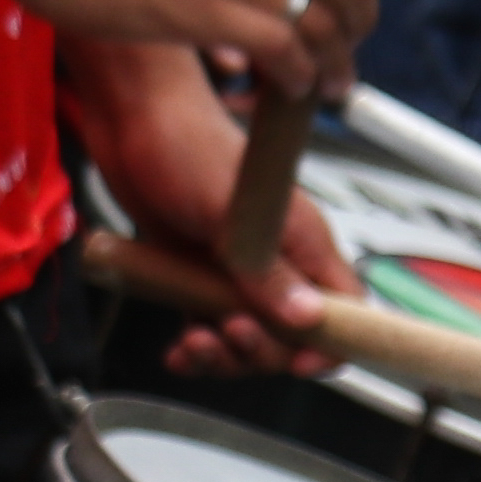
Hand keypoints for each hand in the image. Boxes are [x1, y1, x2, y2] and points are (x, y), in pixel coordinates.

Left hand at [61, 40, 370, 367]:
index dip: (332, 342)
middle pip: (293, 336)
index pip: (347, 307)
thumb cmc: (188, 146)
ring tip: (193, 341)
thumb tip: (308, 319)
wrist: (133, 120)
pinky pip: (208, 328)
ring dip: (224, 355)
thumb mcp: (229, 214)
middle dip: (262, 350)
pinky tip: (176, 352)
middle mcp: (278, 261)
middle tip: (226, 331)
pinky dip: (195, 349)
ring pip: (249, 339)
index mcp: (304, 241)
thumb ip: (269, 270)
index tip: (300, 361)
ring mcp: (237, 271)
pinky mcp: (199, 276)